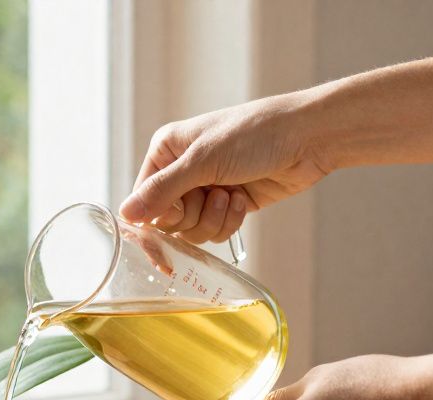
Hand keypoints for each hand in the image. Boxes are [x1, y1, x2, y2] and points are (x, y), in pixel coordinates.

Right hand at [120, 92, 331, 243]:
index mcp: (166, 152)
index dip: (159, 214)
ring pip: (191, 230)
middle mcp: (181, 171)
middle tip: (212, 194)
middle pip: (167, 221)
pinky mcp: (228, 205)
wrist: (307, 138)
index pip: (143, 199)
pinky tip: (243, 198)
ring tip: (232, 195)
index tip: (179, 214)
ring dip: (213, 219)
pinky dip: (229, 221)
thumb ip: (162, 190)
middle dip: (192, 216)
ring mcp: (206, 189)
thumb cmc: (255, 134)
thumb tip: (126, 214)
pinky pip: (214, 231)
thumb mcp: (203, 160)